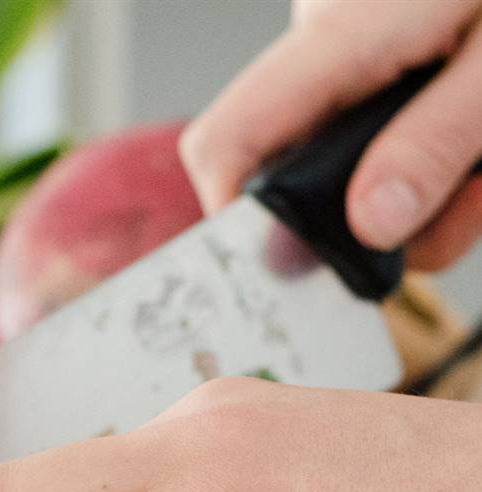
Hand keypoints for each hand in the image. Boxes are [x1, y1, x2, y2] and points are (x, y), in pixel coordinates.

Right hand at [181, 0, 481, 268]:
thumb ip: (439, 142)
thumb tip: (369, 224)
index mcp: (341, 31)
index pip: (226, 143)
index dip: (234, 219)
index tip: (289, 268)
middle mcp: (326, 37)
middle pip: (298, 167)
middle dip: (374, 214)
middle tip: (457, 211)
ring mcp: (350, 40)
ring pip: (350, 157)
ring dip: (424, 187)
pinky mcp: (380, 44)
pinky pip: (383, 124)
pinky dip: (436, 151)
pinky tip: (478, 142)